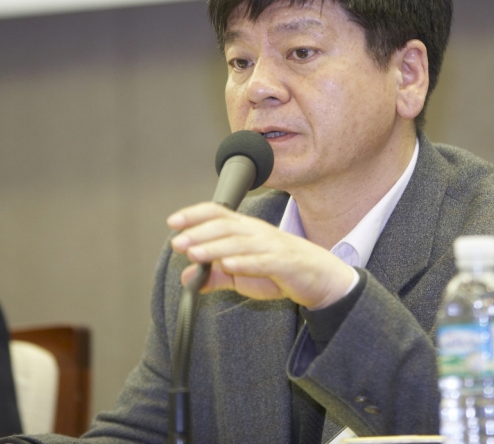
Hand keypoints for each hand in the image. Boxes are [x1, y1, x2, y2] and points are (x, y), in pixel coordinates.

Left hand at [167, 202, 356, 308]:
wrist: (319, 277)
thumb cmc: (280, 270)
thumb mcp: (241, 275)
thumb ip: (214, 276)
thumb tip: (186, 279)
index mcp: (245, 230)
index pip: (217, 213)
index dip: (195, 215)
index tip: (173, 222)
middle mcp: (256, 233)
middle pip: (225, 226)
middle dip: (199, 233)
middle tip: (178, 243)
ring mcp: (271, 246)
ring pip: (239, 243)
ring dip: (215, 248)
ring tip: (194, 254)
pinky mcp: (283, 263)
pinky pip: (262, 261)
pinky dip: (244, 262)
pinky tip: (228, 266)